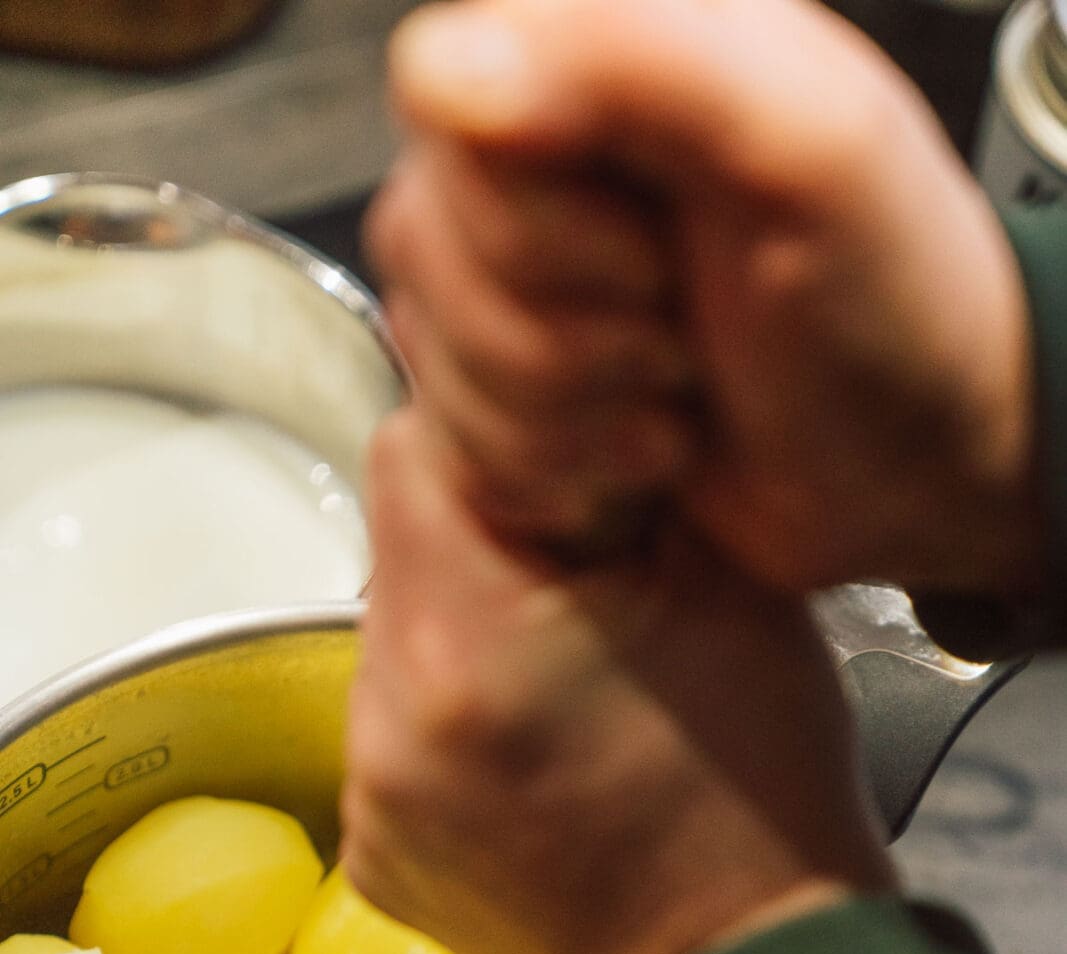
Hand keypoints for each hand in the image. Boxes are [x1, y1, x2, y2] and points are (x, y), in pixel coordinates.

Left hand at [342, 407, 894, 953]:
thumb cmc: (762, 781)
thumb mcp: (727, 585)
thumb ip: (623, 471)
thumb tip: (556, 406)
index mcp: (469, 639)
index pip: (410, 451)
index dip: (488, 441)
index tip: (559, 477)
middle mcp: (387, 721)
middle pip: (398, 550)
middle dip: (480, 545)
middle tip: (583, 592)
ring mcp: (369, 800)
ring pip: (393, 643)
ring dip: (462, 635)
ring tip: (564, 689)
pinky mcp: (374, 856)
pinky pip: (391, 739)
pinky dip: (449, 727)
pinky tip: (532, 760)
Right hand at [369, 0, 1039, 598]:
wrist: (914, 468)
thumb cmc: (892, 310)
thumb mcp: (811, 152)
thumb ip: (642, 66)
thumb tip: (455, 71)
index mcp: (604, 49)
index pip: (444, 99)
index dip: (536, 217)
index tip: (657, 259)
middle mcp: (545, 151)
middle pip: (426, 239)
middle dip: (568, 334)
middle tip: (684, 332)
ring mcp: (525, 272)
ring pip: (433, 348)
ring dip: (571, 412)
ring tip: (680, 391)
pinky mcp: (519, 378)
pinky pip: (455, 431)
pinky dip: (559, 470)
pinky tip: (650, 447)